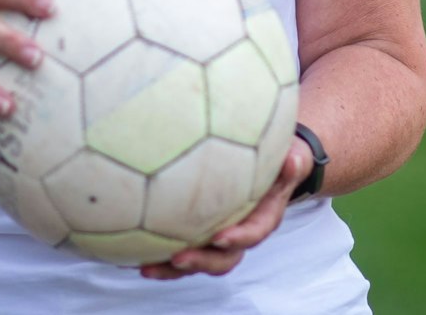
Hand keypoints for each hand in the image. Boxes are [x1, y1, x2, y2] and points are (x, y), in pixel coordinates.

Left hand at [139, 137, 314, 280]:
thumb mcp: (292, 156)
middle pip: (223, 258)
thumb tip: (294, 160)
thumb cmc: (279, 159)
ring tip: (146, 266)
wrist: (271, 167)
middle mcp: (240, 233)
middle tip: (177, 258)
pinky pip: (181, 247)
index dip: (238, 238)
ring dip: (172, 268)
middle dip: (200, 262)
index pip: (253, 233)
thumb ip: (292, 162)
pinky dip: (159, 253)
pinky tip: (131, 251)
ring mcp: (218, 236)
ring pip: (198, 259)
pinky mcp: (200, 234)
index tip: (220, 237)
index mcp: (263, 218)